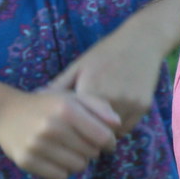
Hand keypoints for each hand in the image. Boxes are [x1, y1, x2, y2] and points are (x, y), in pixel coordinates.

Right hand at [0, 89, 119, 178]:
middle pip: (91, 153)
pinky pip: (59, 177)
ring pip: (77, 167)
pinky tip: (57, 157)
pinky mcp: (26, 161)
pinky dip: (63, 170)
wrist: (6, 113)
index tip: (107, 141)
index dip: (110, 142)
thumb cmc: (48, 105)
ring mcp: (37, 146)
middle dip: (92, 150)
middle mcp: (51, 127)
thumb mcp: (73, 97)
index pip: (103, 137)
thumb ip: (100, 106)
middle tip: (82, 142)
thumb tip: (118, 125)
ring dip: (79, 161)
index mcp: (67, 110)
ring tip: (70, 149)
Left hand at [49, 36, 163, 134]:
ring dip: (103, 133)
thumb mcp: (79, 66)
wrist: (141, 40)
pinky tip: (111, 121)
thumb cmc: (105, 52)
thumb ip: (59, 86)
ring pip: (113, 132)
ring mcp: (130, 103)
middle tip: (79, 138)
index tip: (64, 135)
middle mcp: (113, 98)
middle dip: (87, 134)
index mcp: (92, 89)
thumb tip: (36, 99)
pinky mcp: (144, 105)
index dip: (70, 130)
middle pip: (95, 130)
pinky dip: (119, 127)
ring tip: (94, 130)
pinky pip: (128, 126)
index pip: (77, 122)